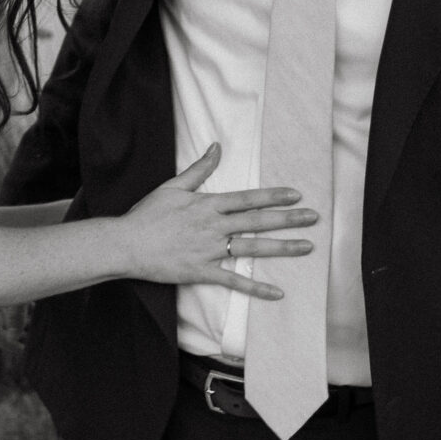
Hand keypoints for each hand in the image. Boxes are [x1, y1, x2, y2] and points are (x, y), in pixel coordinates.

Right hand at [121, 144, 315, 296]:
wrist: (126, 244)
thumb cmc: (147, 215)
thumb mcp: (173, 186)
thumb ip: (198, 168)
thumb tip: (217, 146)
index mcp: (208, 204)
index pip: (248, 198)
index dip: (274, 196)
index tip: (296, 195)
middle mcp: (214, 226)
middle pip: (258, 221)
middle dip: (289, 219)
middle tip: (314, 218)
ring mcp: (210, 250)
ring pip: (253, 248)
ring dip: (282, 248)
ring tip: (307, 246)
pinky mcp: (202, 272)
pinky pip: (234, 281)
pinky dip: (256, 288)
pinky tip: (277, 293)